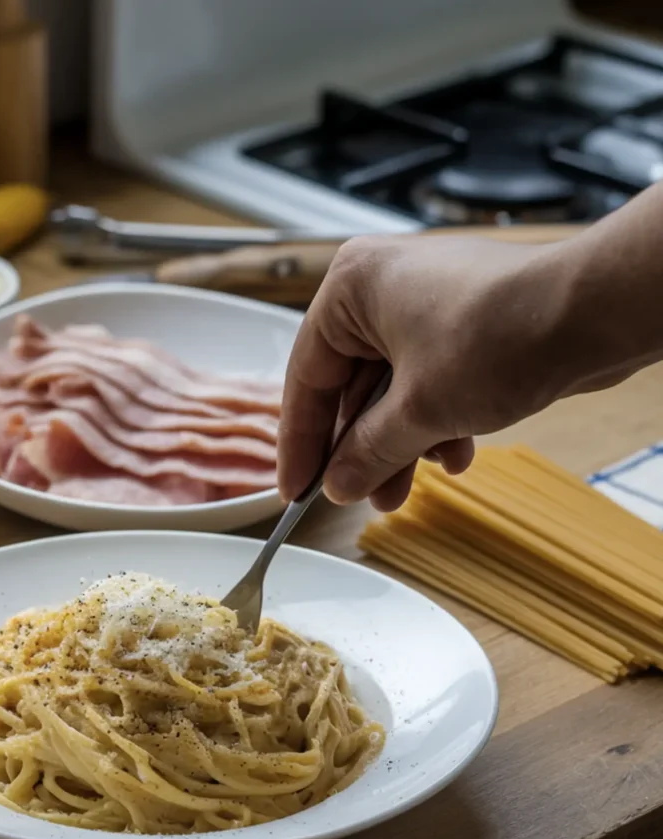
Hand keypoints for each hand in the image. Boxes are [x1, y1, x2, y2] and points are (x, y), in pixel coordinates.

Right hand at [278, 233, 579, 510]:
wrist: (596, 312)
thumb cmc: (504, 332)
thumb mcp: (419, 411)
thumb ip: (368, 453)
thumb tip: (338, 483)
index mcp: (349, 288)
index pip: (306, 378)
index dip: (301, 443)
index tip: (297, 487)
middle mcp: (380, 288)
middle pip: (350, 389)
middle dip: (361, 451)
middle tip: (358, 496)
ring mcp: (422, 303)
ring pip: (390, 392)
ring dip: (399, 445)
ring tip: (404, 490)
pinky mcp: (460, 322)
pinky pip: (426, 382)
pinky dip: (434, 422)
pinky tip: (454, 456)